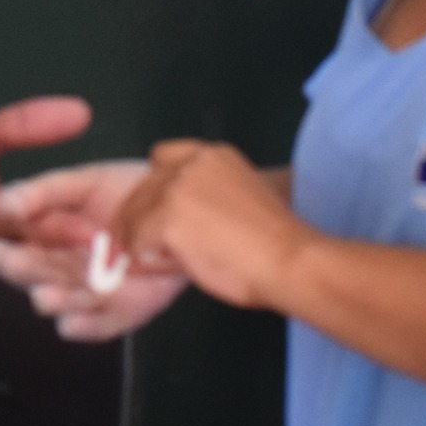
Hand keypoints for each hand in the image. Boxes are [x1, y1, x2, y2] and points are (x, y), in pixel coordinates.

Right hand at [0, 161, 185, 338]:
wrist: (185, 211)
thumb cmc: (133, 192)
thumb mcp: (84, 183)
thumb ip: (42, 192)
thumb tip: (1, 202)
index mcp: (44, 235)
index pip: (9, 245)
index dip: (0, 247)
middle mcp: (59, 267)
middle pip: (29, 275)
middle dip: (21, 270)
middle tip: (12, 261)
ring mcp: (86, 293)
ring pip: (58, 302)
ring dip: (50, 300)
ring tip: (45, 295)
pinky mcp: (115, 314)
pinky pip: (94, 327)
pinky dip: (82, 327)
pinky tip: (72, 322)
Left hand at [110, 141, 312, 314]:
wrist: (290, 260)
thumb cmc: (278, 243)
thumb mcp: (243, 199)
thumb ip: (209, 199)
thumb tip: (175, 225)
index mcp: (213, 156)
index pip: (163, 158)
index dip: (157, 188)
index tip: (157, 211)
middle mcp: (191, 164)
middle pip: (143, 187)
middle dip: (139, 216)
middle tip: (142, 244)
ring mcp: (176, 189)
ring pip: (135, 215)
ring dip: (141, 238)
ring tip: (158, 260)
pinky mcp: (166, 219)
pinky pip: (138, 244)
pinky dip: (147, 260)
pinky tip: (170, 269)